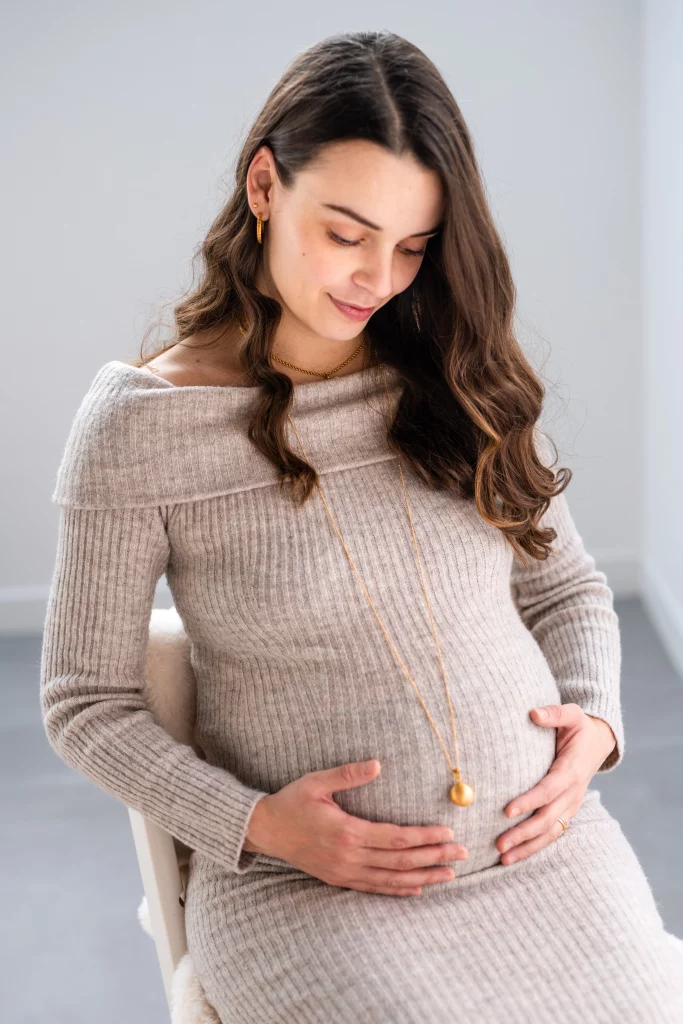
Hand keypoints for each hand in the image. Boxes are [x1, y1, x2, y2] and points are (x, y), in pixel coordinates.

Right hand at [244, 758, 468, 895]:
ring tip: (449, 875)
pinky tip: (417, 888)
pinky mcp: (339, 880)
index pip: (396, 838)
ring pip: (392, 879)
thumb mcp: (317, 781)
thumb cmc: (292, 801)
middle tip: (462, 854)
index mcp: (347, 831)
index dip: (425, 837)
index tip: (448, 833)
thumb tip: (377, 764)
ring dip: (423, 877)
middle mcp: (349, 857)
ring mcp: (344, 872)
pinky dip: (398, 890)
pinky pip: (375, 888)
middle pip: (400, 861)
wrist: (265, 830)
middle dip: (434, 857)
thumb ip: (348, 774)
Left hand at [496, 703, 616, 865]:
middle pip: (547, 819)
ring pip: (550, 832)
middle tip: (498, 844)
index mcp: (571, 770)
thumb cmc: (580, 727)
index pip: (548, 790)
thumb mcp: (572, 714)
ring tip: (503, 859)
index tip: (507, 810)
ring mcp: (572, 805)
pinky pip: (552, 833)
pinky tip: (515, 856)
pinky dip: (535, 847)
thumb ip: (554, 713)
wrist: (598, 743)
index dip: (529, 801)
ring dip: (527, 847)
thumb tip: (533, 713)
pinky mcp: (567, 811)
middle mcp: (573, 792)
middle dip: (523, 834)